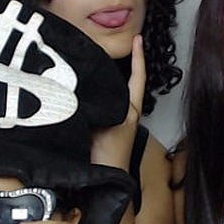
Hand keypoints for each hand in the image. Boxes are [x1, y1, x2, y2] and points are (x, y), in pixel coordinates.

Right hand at [91, 35, 144, 170]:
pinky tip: (84, 91)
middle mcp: (128, 115)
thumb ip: (97, 103)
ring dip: (107, 80)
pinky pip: (105, 106)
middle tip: (111, 46)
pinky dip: (99, 95)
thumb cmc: (106, 157)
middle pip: (126, 83)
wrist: (104, 184)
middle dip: (120, 65)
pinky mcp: (110, 132)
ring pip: (114, 94)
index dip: (138, 58)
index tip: (138, 40)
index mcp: (130, 110)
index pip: (137, 77)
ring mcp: (120, 124)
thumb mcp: (103, 122)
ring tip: (94, 63)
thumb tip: (84, 84)